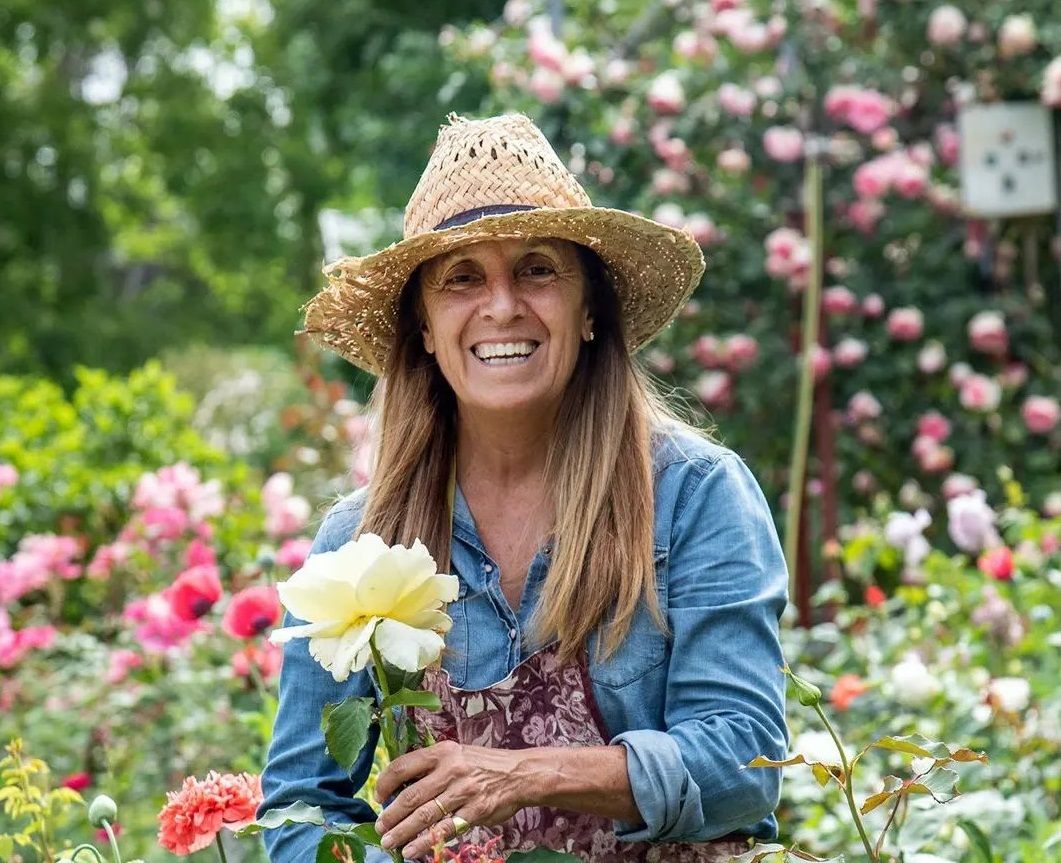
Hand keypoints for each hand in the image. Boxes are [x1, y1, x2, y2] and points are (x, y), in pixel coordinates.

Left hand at [373, 740, 529, 858]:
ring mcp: (463, 792)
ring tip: (389, 842)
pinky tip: (412, 850)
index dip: (386, 782)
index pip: (404, 765)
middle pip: (411, 795)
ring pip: (425, 815)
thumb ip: (432, 766)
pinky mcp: (474, 811)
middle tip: (380, 826)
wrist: (518, 774)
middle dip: (391, 814)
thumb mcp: (456, 754)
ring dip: (403, 831)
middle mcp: (451, 770)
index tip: (378, 797)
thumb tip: (400, 786)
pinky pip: (445, 830)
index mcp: (443, 752)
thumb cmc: (482, 764)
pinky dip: (425, 842)